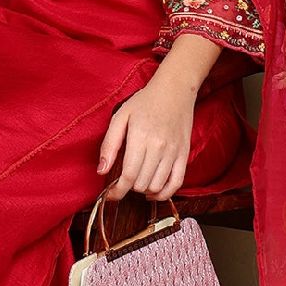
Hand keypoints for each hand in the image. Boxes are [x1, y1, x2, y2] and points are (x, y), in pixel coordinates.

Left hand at [97, 75, 194, 202]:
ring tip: (137, 181)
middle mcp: (158, 147)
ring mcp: (174, 152)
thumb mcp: (120, 117)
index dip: (117, 191)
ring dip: (143, 189)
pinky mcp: (184, 154)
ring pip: (156, 186)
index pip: (128, 175)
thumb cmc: (145, 102)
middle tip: (122, 180)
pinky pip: (177, 183)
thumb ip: (109, 144)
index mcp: (140, 137)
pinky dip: (164, 193)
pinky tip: (153, 192)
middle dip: (128, 187)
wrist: (175, 90)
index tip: (110, 195)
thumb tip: (101, 170)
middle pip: (141, 183)